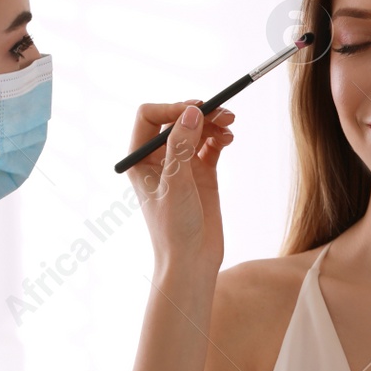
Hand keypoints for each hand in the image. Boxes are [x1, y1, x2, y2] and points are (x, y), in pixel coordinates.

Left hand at [125, 101, 233, 278]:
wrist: (192, 262)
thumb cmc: (173, 229)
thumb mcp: (176, 184)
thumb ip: (181, 146)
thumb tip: (192, 111)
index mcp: (140, 160)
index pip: (149, 117)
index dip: (172, 108)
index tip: (196, 111)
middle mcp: (159, 159)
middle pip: (177, 121)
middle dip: (199, 113)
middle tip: (223, 114)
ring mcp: (182, 167)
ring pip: (197, 131)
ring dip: (213, 124)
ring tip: (230, 125)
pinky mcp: (202, 175)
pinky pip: (210, 146)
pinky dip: (220, 138)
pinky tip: (229, 139)